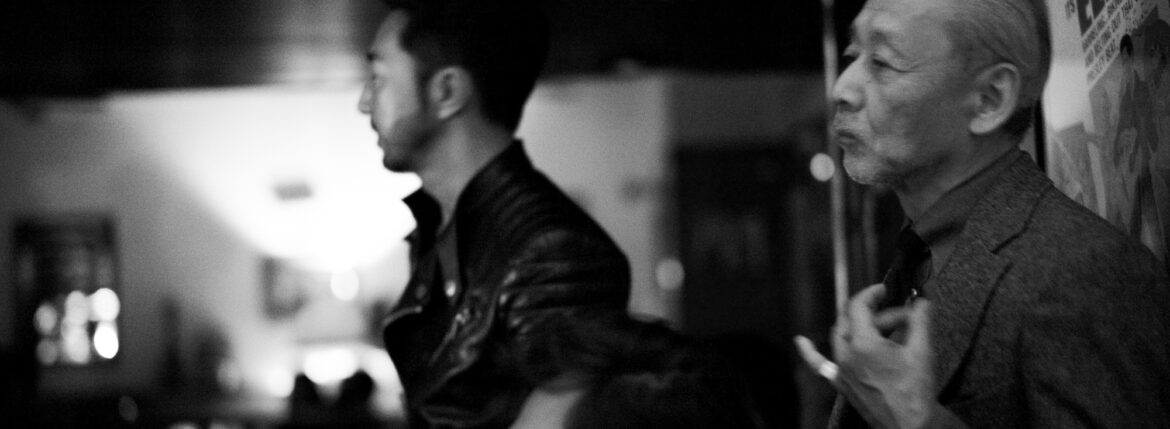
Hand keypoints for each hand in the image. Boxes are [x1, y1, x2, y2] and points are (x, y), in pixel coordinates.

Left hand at [795, 283, 944, 428]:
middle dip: (874, 313)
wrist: (911, 425)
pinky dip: (809, 352)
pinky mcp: (841, 383)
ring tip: (881, 328)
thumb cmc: (916, 390)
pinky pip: (820, 365)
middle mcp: (846, 355)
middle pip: (851, 320)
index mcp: (863, 344)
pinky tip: (800, 341)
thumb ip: (920, 320)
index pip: (858, 306)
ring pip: (839, 337)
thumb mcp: (922, 350)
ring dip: (856, 327)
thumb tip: (921, 301)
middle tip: (899, 317)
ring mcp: (841, 370)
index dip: (871, 293)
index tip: (884, 291)